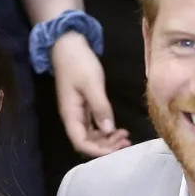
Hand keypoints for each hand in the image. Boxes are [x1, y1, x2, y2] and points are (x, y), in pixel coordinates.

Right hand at [51, 32, 131, 158]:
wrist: (68, 45)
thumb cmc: (78, 63)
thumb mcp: (91, 84)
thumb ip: (100, 107)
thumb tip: (108, 130)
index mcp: (71, 115)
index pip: (81, 143)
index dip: (98, 151)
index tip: (117, 150)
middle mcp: (73, 118)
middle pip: (87, 142)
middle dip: (106, 147)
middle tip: (126, 143)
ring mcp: (79, 113)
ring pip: (92, 136)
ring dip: (108, 140)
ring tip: (126, 137)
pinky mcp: (85, 107)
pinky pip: (95, 126)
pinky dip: (106, 130)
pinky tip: (119, 129)